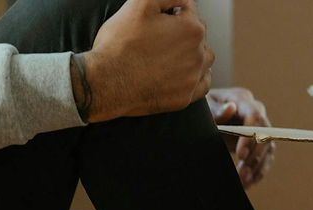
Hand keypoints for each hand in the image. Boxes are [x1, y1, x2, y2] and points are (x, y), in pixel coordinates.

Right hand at [74, 0, 213, 122]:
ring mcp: (193, 78)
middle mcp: (199, 55)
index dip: (172, 10)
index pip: (189, 9)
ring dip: (193, 53)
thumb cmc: (121, 43)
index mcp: (192, 29)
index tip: (158, 16)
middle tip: (159, 35)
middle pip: (198, 35)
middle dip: (183, 30)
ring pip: (204, 59)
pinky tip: (183, 72)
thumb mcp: (140, 4)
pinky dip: (195, 77)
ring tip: (172, 53)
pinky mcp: (186, 97)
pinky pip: (201, 85)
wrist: (108, 82)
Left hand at [208, 88, 274, 187]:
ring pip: (268, 149)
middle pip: (265, 134)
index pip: (254, 115)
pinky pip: (265, 158)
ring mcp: (260, 127)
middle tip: (241, 173)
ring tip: (243, 182)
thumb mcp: (204, 107)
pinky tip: (247, 183)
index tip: (241, 155)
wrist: (204, 116)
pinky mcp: (260, 142)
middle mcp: (256, 112)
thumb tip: (230, 108)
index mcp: (242, 98)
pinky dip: (257, 172)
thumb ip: (216, 110)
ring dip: (256, 167)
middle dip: (254, 156)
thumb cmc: (202, 109)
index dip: (251, 136)